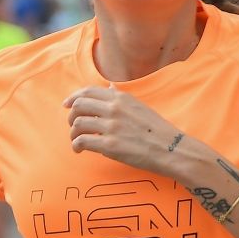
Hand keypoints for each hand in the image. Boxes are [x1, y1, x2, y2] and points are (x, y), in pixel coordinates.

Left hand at [64, 87, 181, 175]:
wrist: (171, 149)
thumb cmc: (157, 130)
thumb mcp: (140, 106)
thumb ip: (121, 97)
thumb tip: (108, 87)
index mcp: (121, 98)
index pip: (88, 91)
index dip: (73, 97)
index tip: (67, 105)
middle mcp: (114, 108)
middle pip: (78, 106)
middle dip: (71, 116)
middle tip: (73, 126)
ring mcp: (111, 126)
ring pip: (77, 124)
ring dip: (72, 133)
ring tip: (77, 140)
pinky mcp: (109, 145)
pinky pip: (81, 141)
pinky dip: (76, 146)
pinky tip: (79, 150)